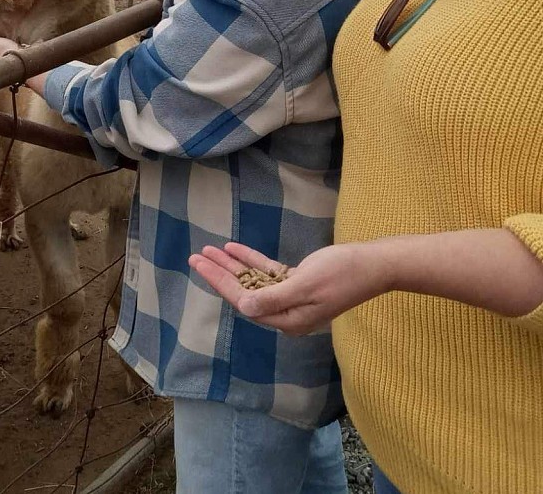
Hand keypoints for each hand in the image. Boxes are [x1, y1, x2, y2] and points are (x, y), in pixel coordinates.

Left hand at [188, 240, 391, 335]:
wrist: (373, 265)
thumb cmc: (342, 274)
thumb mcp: (306, 285)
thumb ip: (274, 297)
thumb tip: (244, 307)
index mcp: (288, 320)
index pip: (245, 301)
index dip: (220, 282)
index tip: (201, 264)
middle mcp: (287, 313)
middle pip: (244, 292)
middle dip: (219, 274)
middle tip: (195, 256)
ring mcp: (292, 298)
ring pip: (253, 281)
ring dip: (232, 265)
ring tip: (210, 249)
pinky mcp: (298, 283)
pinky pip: (267, 273)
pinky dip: (251, 261)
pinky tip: (234, 248)